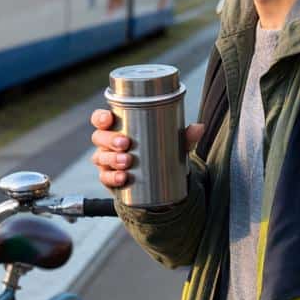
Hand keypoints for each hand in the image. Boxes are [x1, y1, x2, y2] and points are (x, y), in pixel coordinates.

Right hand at [89, 109, 203, 189]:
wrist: (159, 181)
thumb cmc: (159, 151)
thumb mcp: (172, 143)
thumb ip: (185, 136)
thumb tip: (200, 127)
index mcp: (118, 127)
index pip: (100, 119)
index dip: (100, 118)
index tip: (108, 119)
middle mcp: (108, 144)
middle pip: (99, 138)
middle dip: (110, 140)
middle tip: (125, 144)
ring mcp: (107, 161)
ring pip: (100, 158)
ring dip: (112, 159)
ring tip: (127, 162)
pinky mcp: (110, 178)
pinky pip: (105, 178)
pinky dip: (113, 178)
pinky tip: (123, 178)